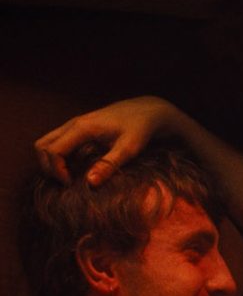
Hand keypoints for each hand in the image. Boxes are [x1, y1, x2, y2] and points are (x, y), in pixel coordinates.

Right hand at [34, 96, 179, 183]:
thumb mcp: (129, 149)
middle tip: (66, 183)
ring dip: (51, 161)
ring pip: (47, 142)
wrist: (148, 111)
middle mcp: (73, 124)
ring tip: (69, 177)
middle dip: (48, 167)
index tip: (72, 185)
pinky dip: (58, 156)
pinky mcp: (79, 128)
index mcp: (82, 128)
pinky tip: (76, 168)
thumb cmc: (141, 129)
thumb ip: (109, 164)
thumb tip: (90, 183)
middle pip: (42, 145)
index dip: (57, 171)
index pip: (53, 151)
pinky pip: (57, 142)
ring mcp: (74, 124)